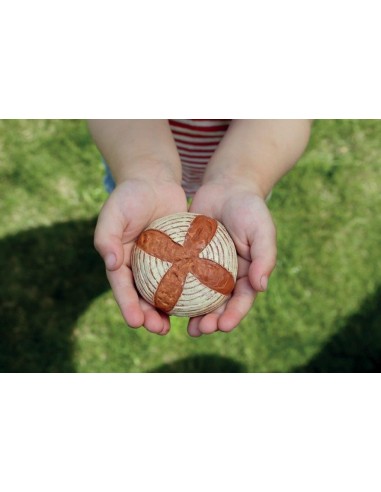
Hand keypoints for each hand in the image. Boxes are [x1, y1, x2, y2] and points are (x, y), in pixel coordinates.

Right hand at [94, 178, 187, 334]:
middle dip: (149, 317)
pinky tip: (200, 302)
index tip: (136, 323)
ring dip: (169, 310)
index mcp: (119, 260)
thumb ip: (106, 237)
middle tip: (159, 330)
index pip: (122, 288)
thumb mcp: (114, 212)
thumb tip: (110, 264)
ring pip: (164, 292)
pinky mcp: (177, 257)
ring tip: (179, 325)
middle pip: (142, 297)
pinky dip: (188, 290)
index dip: (128, 306)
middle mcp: (138, 266)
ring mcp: (158, 263)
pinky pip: (183, 276)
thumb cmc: (130, 195)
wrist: (154, 181)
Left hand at [188, 182, 276, 336]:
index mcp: (247, 273)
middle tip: (199, 330)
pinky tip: (163, 300)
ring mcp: (207, 268)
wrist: (226, 186)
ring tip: (181, 326)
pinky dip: (174, 289)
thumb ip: (265, 257)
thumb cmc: (249, 208)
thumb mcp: (262, 229)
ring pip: (198, 297)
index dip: (234, 315)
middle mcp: (227, 275)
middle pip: (219, 305)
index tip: (223, 326)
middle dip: (211, 322)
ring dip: (191, 313)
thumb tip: (261, 287)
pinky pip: (181, 276)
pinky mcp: (189, 258)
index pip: (242, 300)